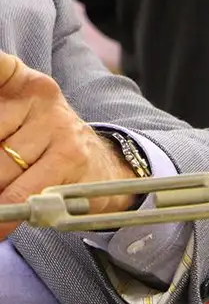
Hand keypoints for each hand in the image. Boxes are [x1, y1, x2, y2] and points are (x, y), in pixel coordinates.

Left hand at [0, 52, 137, 238]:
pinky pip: (21, 191)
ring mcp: (58, 124)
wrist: (103, 166)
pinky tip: (0, 223)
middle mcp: (41, 96)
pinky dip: (4, 212)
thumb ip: (0, 123)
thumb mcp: (16, 121)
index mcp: (20, 80)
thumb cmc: (43, 147)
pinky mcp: (70, 155)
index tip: (0, 122)